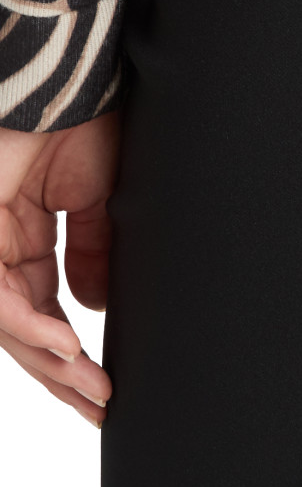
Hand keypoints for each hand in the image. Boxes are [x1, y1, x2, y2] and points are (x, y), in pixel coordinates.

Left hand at [0, 110, 120, 427]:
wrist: (70, 84)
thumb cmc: (84, 122)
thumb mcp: (101, 199)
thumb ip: (93, 252)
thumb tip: (93, 308)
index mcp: (27, 235)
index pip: (44, 309)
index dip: (73, 352)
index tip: (106, 385)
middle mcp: (2, 244)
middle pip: (25, 327)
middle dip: (62, 372)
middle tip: (99, 403)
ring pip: (8, 322)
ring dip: (50, 360)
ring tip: (91, 386)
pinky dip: (31, 324)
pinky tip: (66, 347)